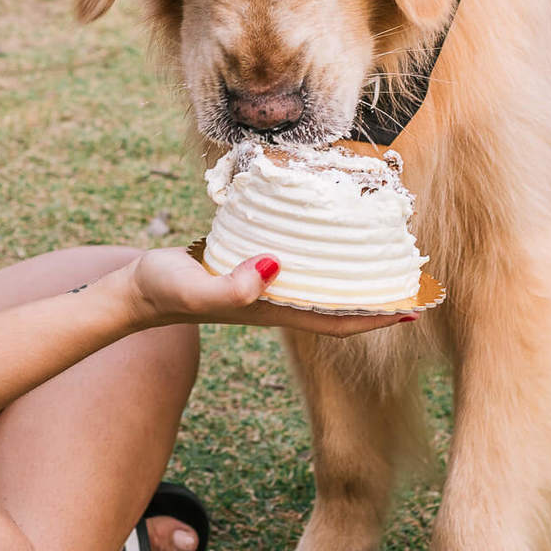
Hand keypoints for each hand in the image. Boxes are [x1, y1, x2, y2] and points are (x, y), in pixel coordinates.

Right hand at [123, 247, 414, 337]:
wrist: (137, 291)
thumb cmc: (164, 290)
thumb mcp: (193, 286)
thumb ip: (229, 285)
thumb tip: (271, 268)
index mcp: (271, 310)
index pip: (335, 320)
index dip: (375, 317)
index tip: (413, 308)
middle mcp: (276, 301)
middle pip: (337, 304)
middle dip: (375, 295)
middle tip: (412, 273)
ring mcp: (263, 286)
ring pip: (320, 283)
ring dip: (351, 273)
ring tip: (379, 248)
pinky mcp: (249, 266)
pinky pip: (296, 262)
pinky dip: (318, 251)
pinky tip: (323, 230)